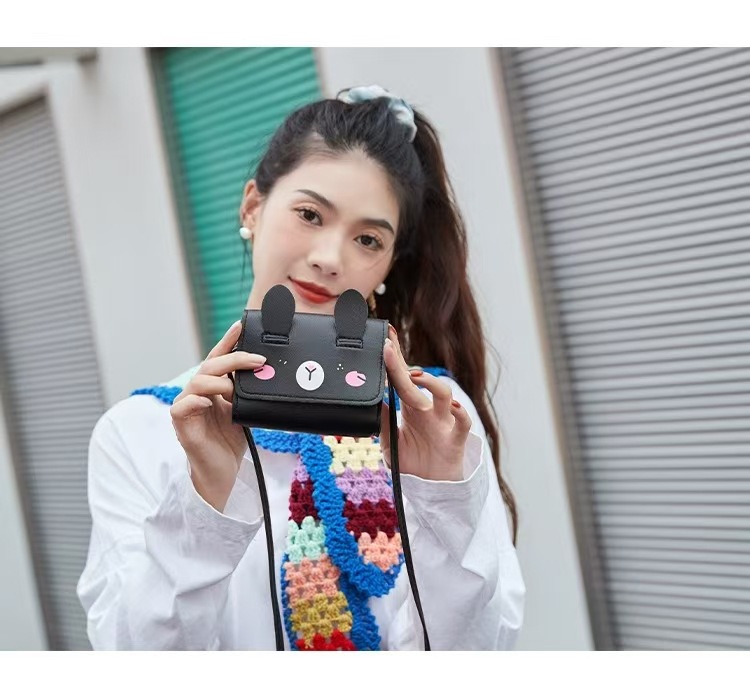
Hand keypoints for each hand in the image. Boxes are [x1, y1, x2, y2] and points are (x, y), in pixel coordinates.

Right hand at [170, 321, 266, 510]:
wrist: (222, 473)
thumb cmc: (231, 442)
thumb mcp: (244, 411)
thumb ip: (248, 393)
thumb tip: (268, 373)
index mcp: (212, 388)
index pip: (219, 358)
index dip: (229, 341)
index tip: (241, 324)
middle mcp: (197, 393)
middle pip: (210, 365)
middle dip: (234, 358)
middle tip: (258, 360)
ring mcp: (187, 407)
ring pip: (198, 381)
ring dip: (220, 380)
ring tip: (235, 389)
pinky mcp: (181, 425)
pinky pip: (183, 406)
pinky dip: (197, 401)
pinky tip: (210, 402)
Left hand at [379, 325, 471, 480]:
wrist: (432, 489)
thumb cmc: (412, 462)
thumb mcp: (389, 441)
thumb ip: (381, 419)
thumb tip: (368, 398)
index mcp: (410, 408)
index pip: (401, 378)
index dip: (394, 358)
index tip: (384, 337)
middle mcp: (427, 410)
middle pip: (417, 380)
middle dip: (403, 364)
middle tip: (388, 347)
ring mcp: (443, 421)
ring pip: (443, 393)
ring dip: (431, 383)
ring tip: (416, 376)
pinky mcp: (455, 438)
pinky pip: (462, 422)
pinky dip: (460, 412)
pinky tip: (452, 406)